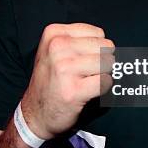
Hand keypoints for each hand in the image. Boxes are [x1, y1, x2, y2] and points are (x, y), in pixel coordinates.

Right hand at [21, 23, 114, 139]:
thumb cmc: (51, 79)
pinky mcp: (73, 90)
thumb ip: (80, 40)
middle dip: (100, 61)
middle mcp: (57, 47)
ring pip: (107, 63)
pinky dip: (102, 88)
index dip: (95, 49)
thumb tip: (112, 45)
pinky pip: (105, 82)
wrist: (35, 114)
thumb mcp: (54, 50)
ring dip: (101, 75)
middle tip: (83, 73)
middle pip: (105, 47)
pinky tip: (87, 91)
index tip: (80, 60)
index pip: (98, 33)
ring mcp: (64, 68)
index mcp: (54, 33)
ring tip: (84, 82)